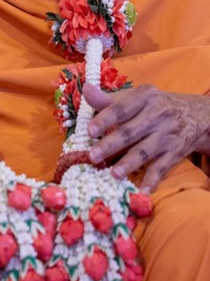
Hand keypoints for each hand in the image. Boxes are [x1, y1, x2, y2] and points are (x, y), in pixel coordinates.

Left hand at [83, 83, 209, 192]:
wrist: (195, 115)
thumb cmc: (153, 106)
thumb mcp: (136, 98)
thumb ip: (108, 100)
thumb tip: (86, 90)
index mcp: (145, 96)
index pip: (122, 108)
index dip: (105, 120)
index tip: (89, 131)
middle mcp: (158, 114)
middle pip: (130, 132)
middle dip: (111, 145)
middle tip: (92, 156)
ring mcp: (168, 135)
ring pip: (145, 151)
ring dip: (129, 163)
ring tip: (114, 174)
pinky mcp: (176, 152)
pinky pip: (162, 168)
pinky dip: (152, 180)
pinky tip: (142, 191)